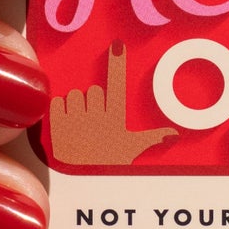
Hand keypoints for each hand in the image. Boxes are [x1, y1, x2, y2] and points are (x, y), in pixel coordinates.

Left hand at [48, 41, 175, 164]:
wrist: (80, 183)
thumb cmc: (108, 162)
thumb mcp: (132, 150)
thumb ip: (152, 138)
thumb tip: (173, 134)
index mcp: (116, 122)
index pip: (119, 87)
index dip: (118, 65)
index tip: (118, 45)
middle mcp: (97, 123)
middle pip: (93, 92)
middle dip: (92, 101)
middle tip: (93, 118)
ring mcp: (75, 127)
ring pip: (73, 96)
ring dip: (75, 106)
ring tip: (79, 122)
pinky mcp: (55, 130)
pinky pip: (57, 104)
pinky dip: (60, 111)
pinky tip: (65, 124)